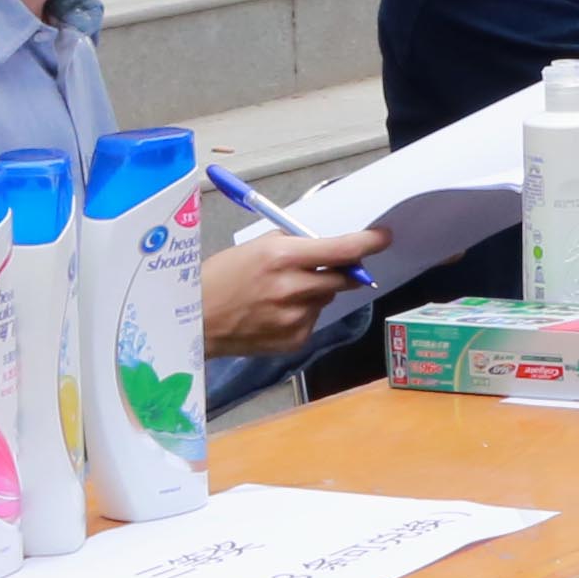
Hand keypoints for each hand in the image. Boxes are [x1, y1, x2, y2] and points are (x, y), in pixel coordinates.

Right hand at [201, 226, 382, 355]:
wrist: (195, 321)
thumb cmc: (221, 278)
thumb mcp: (256, 247)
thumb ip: (294, 245)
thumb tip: (327, 247)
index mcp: (282, 257)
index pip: (340, 249)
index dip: (367, 243)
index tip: (383, 238)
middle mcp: (292, 288)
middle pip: (342, 277)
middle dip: (339, 270)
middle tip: (321, 267)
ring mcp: (294, 317)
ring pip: (325, 298)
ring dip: (313, 293)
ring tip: (278, 294)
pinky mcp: (294, 339)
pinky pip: (313, 320)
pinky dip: (302, 314)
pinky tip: (274, 313)